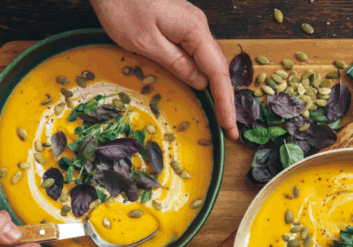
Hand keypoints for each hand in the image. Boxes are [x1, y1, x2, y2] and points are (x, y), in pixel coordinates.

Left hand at [90, 0, 237, 139]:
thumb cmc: (121, 4)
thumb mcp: (146, 42)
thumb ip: (176, 63)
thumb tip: (200, 82)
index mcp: (194, 30)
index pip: (218, 73)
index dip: (225, 103)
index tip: (230, 127)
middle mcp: (198, 26)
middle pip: (218, 68)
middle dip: (225, 100)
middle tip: (229, 129)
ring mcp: (190, 24)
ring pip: (208, 61)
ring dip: (215, 89)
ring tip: (221, 115)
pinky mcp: (179, 24)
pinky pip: (196, 53)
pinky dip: (203, 74)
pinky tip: (203, 89)